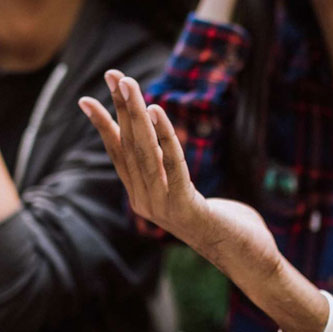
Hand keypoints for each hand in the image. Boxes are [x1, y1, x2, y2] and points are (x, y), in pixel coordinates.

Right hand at [80, 71, 276, 262]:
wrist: (246, 258)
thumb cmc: (224, 223)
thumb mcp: (189, 193)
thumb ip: (172, 173)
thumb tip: (162, 148)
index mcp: (143, 196)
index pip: (118, 154)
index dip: (103, 125)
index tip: (86, 98)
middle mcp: (145, 201)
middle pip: (129, 146)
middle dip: (120, 107)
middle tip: (113, 74)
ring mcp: (162, 206)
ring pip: (144, 152)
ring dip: (136, 114)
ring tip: (129, 84)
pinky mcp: (185, 207)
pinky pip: (171, 165)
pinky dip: (163, 136)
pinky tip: (157, 110)